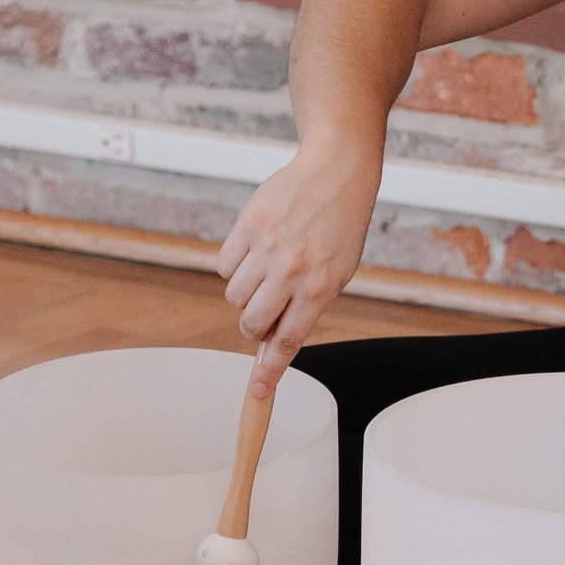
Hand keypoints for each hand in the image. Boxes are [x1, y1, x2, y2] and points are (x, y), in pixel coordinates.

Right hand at [216, 134, 382, 385]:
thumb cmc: (339, 228)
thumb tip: (272, 337)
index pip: (288, 342)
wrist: (335, 172)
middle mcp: (291, 272)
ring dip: (245, 293)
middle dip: (254, 326)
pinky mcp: (247, 226)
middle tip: (264, 311)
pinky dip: (235, 265)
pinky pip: (224, 265)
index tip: (257, 393)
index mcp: (318, 289)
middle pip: (251, 323)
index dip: (270, 371)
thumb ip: (307, 306)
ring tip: (267, 271)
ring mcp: (267, 248)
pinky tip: (256, 250)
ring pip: (233, 296)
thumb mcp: (337, 273)